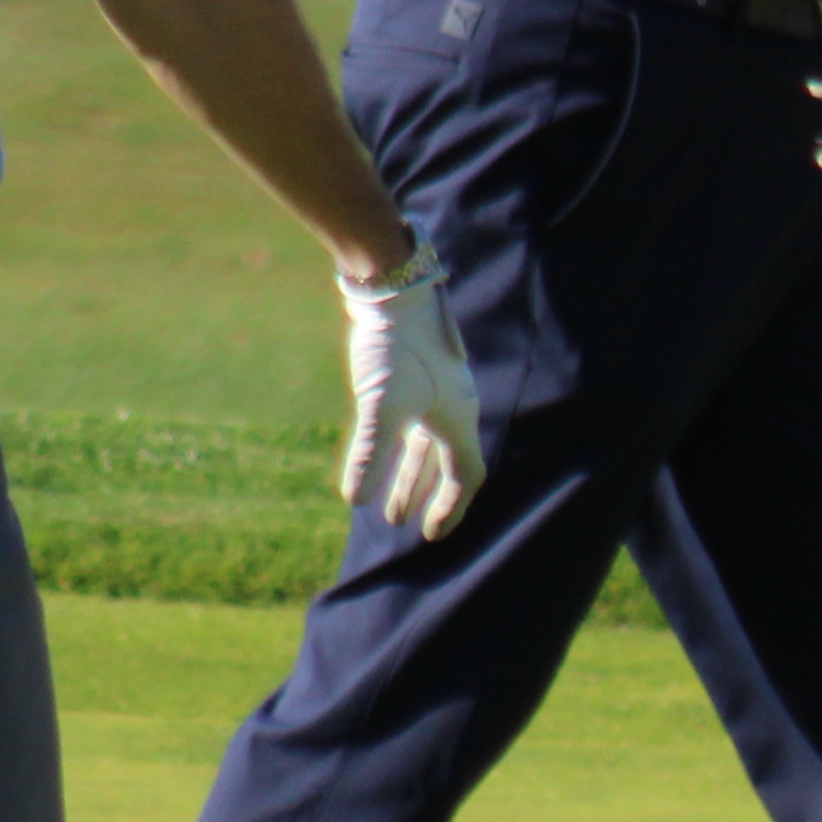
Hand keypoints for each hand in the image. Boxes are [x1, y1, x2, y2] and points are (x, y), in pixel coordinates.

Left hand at [335, 251, 482, 538]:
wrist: (391, 285)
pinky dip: (397, 446)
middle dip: (421, 496)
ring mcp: (434, 388)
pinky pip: (412, 422)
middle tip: (399, 524)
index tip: (432, 535)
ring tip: (384, 505)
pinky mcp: (413, 371)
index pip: (465, 475)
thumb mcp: (381, 405)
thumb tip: (357, 502)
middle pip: (443, 463)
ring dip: (406, 475)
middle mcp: (452, 405)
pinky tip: (375, 453)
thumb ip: (371, 454)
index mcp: (458, 417)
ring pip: (424, 444)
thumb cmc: (395, 345)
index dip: (450, 507)